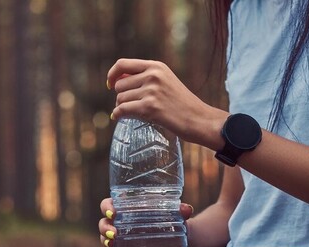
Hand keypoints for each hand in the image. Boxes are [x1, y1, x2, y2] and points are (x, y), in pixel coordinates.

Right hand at [99, 198, 194, 246]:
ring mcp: (122, 239)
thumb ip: (181, 211)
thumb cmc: (174, 221)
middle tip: (114, 233)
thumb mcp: (177, 215)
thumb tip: (186, 209)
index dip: (107, 207)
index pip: (109, 204)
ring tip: (112, 245)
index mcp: (128, 207)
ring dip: (105, 241)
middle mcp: (121, 222)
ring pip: (105, 238)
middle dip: (105, 228)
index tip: (112, 212)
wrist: (183, 240)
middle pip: (104, 222)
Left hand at [106, 59, 226, 150]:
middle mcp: (152, 75)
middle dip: (122, 97)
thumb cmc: (183, 104)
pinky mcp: (150, 107)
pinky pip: (123, 110)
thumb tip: (117, 82)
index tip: (109, 84)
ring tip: (135, 113)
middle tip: (131, 106)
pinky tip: (118, 118)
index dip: (112, 74)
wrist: (199, 119)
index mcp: (156, 66)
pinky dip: (118, 115)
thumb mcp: (167, 81)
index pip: (122, 64)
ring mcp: (151, 91)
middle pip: (119, 85)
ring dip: (123, 107)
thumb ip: (146, 78)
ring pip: (120, 98)